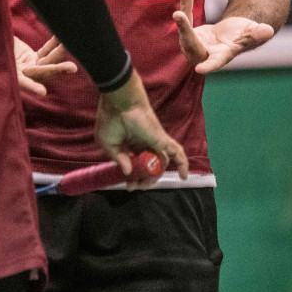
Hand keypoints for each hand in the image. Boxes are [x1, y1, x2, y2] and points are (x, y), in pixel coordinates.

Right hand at [14, 35, 76, 96]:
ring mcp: (29, 66)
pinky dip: (53, 44)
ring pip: (48, 60)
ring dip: (59, 51)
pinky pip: (46, 51)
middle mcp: (23, 74)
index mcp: (12, 77)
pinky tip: (59, 36)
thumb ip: (1, 47)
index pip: (23, 82)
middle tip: (72, 68)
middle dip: (58, 69)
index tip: (42, 92)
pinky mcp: (33, 58)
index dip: (32, 86)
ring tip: (68, 42)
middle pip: (43, 71)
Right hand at [96, 70, 189, 184]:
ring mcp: (154, 143)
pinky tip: (183, 176)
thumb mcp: (108, 144)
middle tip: (134, 187)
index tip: (128, 185)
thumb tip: (128, 173)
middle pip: (150, 166)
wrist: (119, 104)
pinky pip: (177, 153)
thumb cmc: (110, 120)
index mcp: (130, 145)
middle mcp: (144, 144)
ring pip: (161, 164)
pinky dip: (183, 164)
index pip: (137, 165)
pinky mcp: (162, 140)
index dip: (134, 177)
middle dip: (143, 180)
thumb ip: (119, 159)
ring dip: (154, 177)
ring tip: (144, 184)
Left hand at [173, 0, 274, 73]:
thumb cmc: (244, 36)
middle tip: (178, 14)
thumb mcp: (251, 33)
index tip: (199, 69)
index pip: (214, 62)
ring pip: (185, 30)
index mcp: (221, 55)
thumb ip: (257, 33)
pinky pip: (186, 20)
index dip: (208, 66)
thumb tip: (269, 30)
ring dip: (184, 13)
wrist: (232, 35)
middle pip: (192, 43)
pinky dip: (186, 7)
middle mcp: (204, 53)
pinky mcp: (189, 34)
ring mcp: (194, 44)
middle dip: (185, 30)